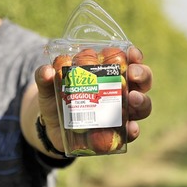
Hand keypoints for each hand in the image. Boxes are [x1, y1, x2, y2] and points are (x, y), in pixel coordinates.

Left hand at [33, 45, 152, 150]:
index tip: (132, 53)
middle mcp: (121, 90)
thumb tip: (47, 71)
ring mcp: (122, 111)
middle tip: (133, 74)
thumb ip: (44, 77)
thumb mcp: (48, 86)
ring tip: (133, 99)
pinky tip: (130, 128)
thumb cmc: (55, 98)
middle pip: (142, 80)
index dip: (134, 55)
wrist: (52, 128)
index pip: (128, 59)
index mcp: (108, 71)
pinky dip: (133, 130)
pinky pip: (131, 131)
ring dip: (141, 101)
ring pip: (142, 105)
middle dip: (142, 75)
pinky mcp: (117, 132)